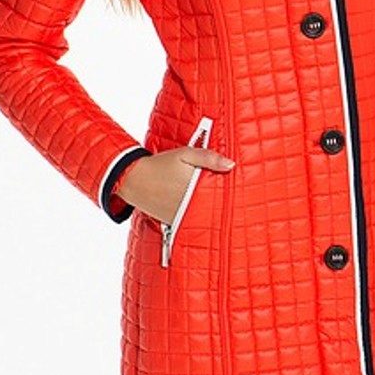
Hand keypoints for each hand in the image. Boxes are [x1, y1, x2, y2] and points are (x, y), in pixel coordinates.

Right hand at [116, 146, 234, 223]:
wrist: (134, 178)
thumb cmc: (161, 165)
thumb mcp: (185, 154)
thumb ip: (208, 158)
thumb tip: (231, 165)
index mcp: (194, 186)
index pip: (219, 192)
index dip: (231, 193)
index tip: (240, 193)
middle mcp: (188, 203)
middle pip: (213, 206)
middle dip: (223, 204)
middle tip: (236, 202)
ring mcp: (180, 214)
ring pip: (203, 215)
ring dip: (210, 211)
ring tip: (221, 208)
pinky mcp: (173, 220)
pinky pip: (190, 219)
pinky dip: (197, 216)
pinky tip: (202, 211)